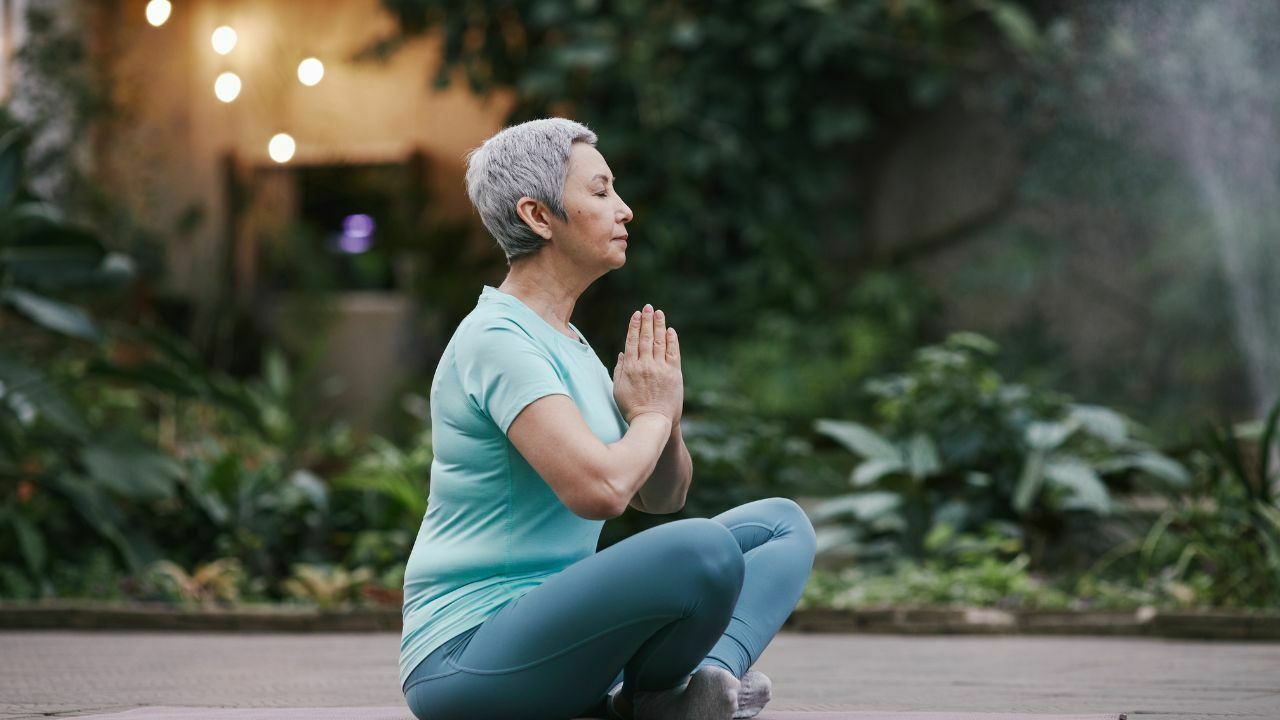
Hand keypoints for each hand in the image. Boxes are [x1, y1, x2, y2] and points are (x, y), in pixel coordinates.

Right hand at [613, 303, 683, 423]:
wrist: (652, 421)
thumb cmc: (632, 407)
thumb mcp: (618, 389)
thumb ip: (619, 369)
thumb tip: (623, 352)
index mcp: (630, 368)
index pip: (632, 341)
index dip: (634, 326)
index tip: (636, 314)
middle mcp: (645, 365)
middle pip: (646, 337)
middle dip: (647, 320)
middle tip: (648, 307)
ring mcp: (660, 369)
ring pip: (659, 342)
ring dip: (659, 325)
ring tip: (659, 313)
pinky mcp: (674, 374)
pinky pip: (673, 353)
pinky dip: (672, 341)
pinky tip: (670, 331)